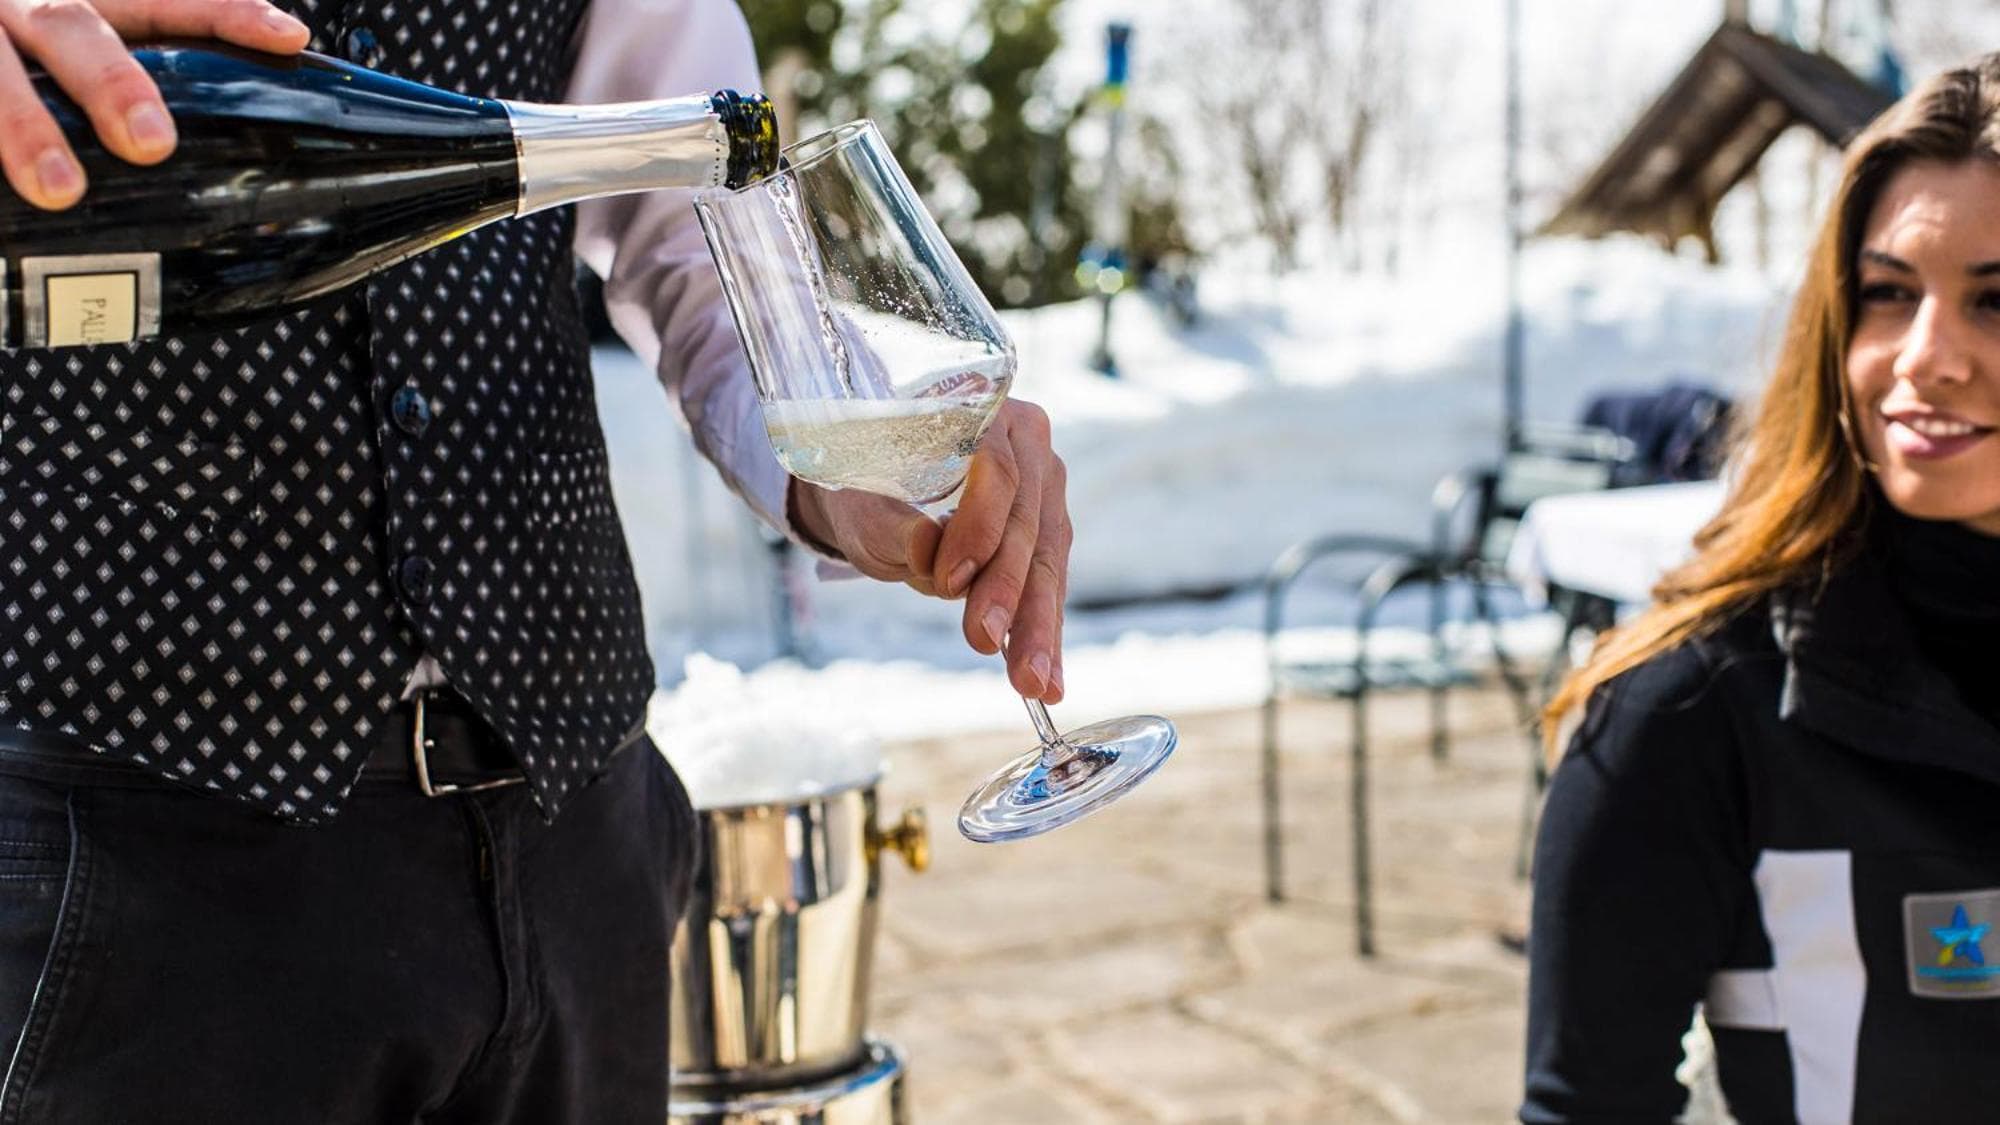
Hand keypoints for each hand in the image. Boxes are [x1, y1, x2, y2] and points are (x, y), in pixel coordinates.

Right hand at [0, 0, 308, 209]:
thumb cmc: (21, 44)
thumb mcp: (69, 40)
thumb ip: (132, 67)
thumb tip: (238, 111)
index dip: (226, 12)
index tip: (284, 37)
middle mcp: (24, 2)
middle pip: (73, 27)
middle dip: (113, 82)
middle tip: (151, 142)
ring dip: (24, 126)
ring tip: (58, 187)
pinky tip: (1, 194)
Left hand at [790, 398, 1072, 702]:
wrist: (874, 495)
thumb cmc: (864, 488)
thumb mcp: (864, 504)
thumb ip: (894, 523)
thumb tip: (928, 547)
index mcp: (984, 414)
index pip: (997, 473)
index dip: (978, 529)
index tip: (948, 582)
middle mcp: (1029, 444)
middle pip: (1029, 524)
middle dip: (1011, 594)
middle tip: (989, 644)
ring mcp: (1047, 488)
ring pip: (1048, 562)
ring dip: (1039, 627)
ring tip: (1034, 681)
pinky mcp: (1050, 531)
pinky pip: (1050, 585)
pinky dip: (1045, 634)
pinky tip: (1048, 680)